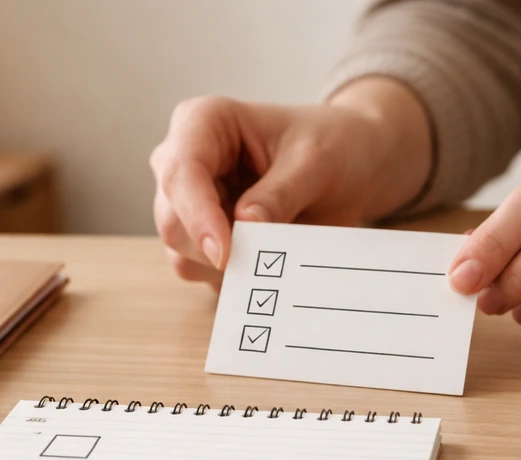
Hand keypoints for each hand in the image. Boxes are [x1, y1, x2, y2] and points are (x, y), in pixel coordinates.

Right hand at [150, 78, 431, 287]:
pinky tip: (268, 258)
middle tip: (266, 258)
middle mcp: (183, 162)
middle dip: (214, 248)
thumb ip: (280, 194)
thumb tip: (245, 226)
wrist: (348, 165)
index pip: (180, 173)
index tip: (226, 254)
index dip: (197, 216)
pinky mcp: (199, 237)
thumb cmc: (329, 146)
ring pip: (181, 251)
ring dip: (227, 264)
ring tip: (277, 247)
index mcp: (203, 123)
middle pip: (173, 220)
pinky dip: (233, 276)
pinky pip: (199, 270)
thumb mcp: (316, 162)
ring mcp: (187, 203)